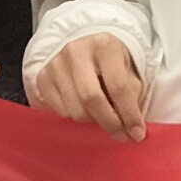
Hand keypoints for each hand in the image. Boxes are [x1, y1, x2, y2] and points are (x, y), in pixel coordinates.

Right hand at [32, 34, 149, 141]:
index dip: (129, 114)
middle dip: (109, 122)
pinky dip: (76, 115)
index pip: (118, 86)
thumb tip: (132, 126)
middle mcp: (76, 51)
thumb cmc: (110, 61)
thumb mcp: (127, 68)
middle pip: (92, 98)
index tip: (137, 133)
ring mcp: (56, 64)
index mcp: (104, 45)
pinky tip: (83, 106)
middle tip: (121, 135)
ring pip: (75, 109)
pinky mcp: (42, 78)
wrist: (82, 46)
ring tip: (102, 114)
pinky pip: (61, 111)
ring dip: (92, 120)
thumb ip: (131, 94)